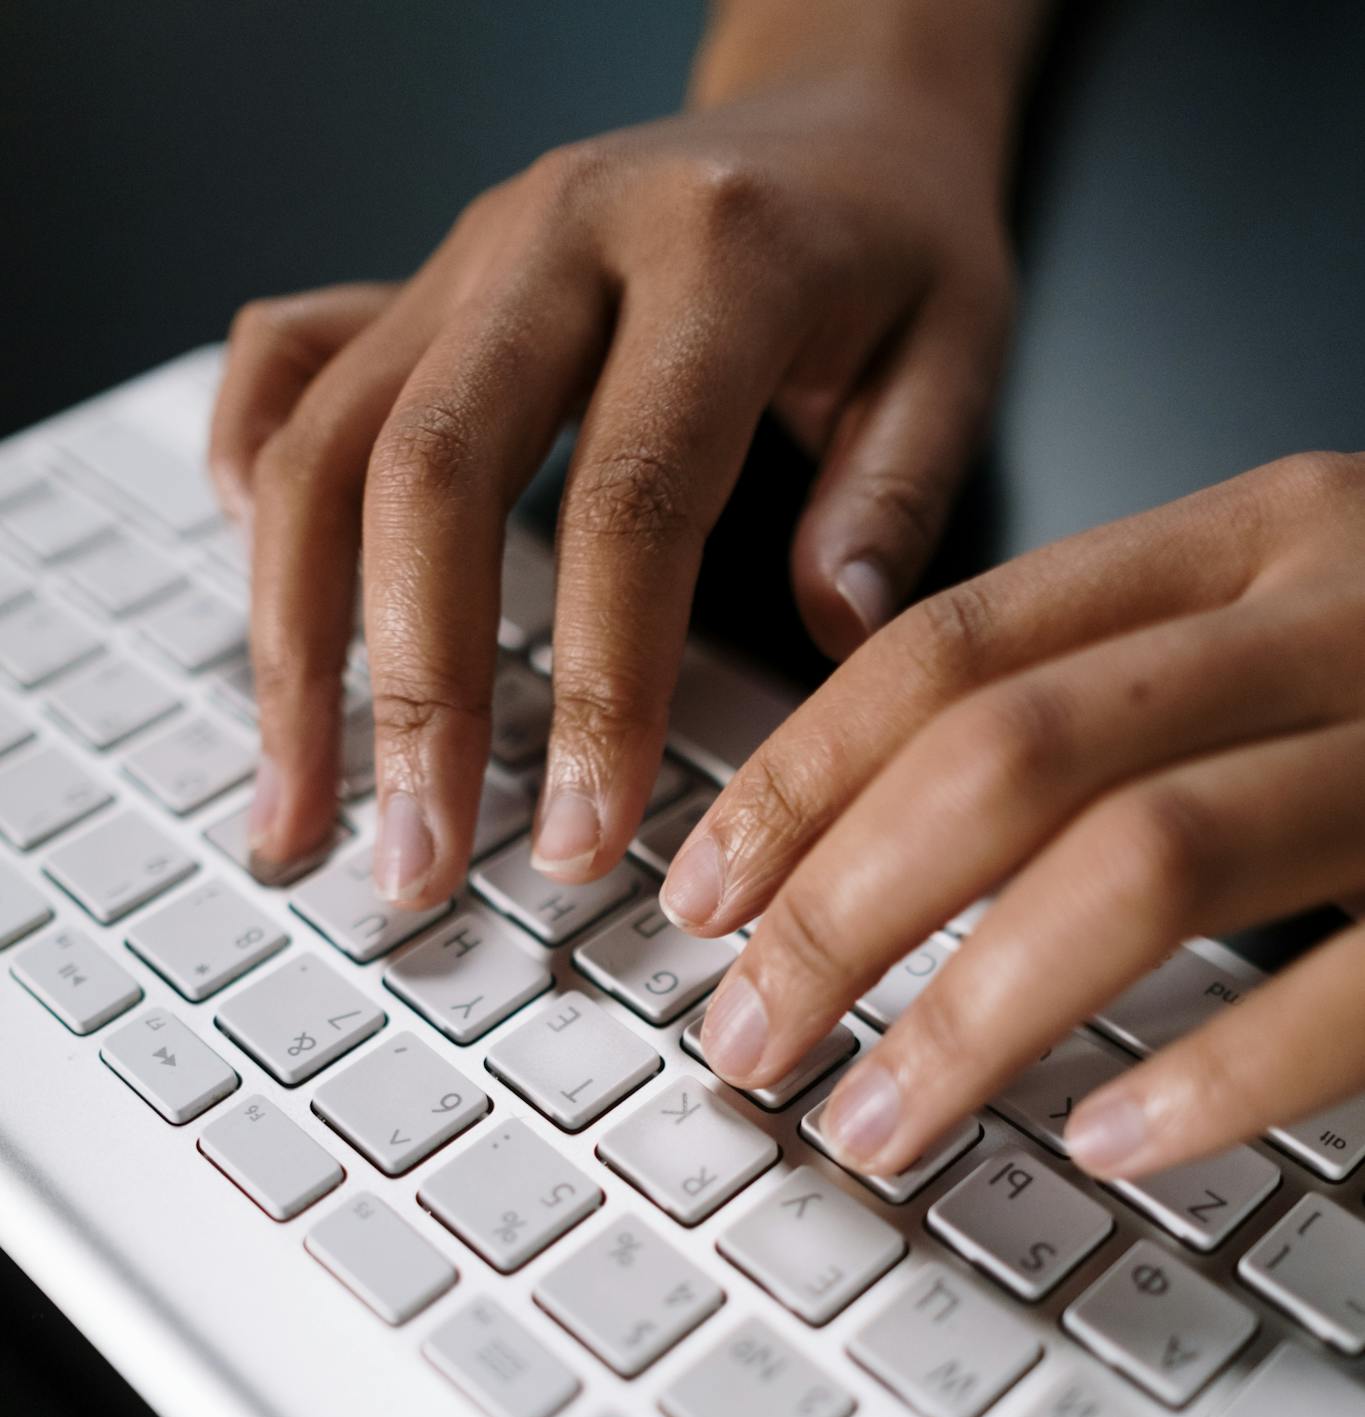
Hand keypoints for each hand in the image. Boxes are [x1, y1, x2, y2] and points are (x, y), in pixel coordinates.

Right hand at [209, 13, 1029, 904]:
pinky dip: (249, 483)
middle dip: (412, 694)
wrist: (828, 104)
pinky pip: (284, 368)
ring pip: (322, 444)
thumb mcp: (958, 346)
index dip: (597, 686)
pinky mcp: (411, 281)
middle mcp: (558, 237)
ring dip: (294, 644)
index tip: (588, 839)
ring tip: (301, 805)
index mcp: (716, 256)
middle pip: (430, 474)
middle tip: (415, 861)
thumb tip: (828, 637)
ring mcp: (463, 256)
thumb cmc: (894, 240)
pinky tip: (267, 611)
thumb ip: (896, 493)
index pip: (631, 498)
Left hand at [663, 452, 1364, 1180]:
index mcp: (1254, 537)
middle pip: (1009, 754)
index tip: (700, 896)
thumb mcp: (1286, 629)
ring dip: (974, 1014)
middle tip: (744, 1035)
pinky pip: (1361, 985)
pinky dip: (1219, 1075)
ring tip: (872, 1119)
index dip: (798, 778)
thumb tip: (870, 837)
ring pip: (1146, 860)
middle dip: (837, 909)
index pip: (954, 645)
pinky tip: (1110, 1146)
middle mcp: (1339, 609)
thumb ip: (1117, 694)